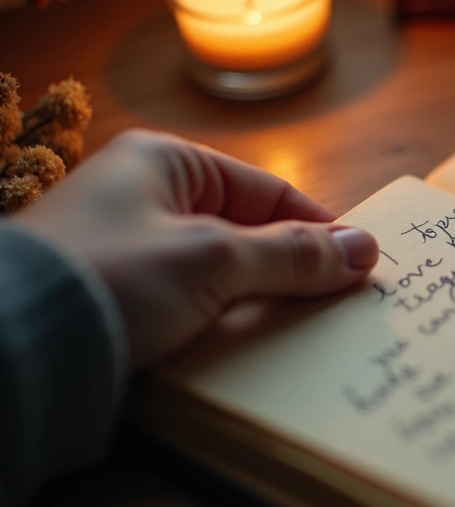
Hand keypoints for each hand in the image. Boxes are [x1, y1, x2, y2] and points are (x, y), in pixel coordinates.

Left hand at [11, 129, 378, 369]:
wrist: (14, 343)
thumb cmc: (112, 278)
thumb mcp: (214, 261)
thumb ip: (292, 256)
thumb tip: (366, 250)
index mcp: (164, 161)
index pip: (267, 191)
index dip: (317, 229)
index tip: (359, 266)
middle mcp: (142, 195)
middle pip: (244, 231)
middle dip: (288, 269)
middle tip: (333, 304)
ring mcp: (124, 246)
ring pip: (217, 270)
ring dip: (253, 299)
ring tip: (292, 330)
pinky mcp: (112, 293)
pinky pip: (185, 301)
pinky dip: (217, 320)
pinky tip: (240, 344)